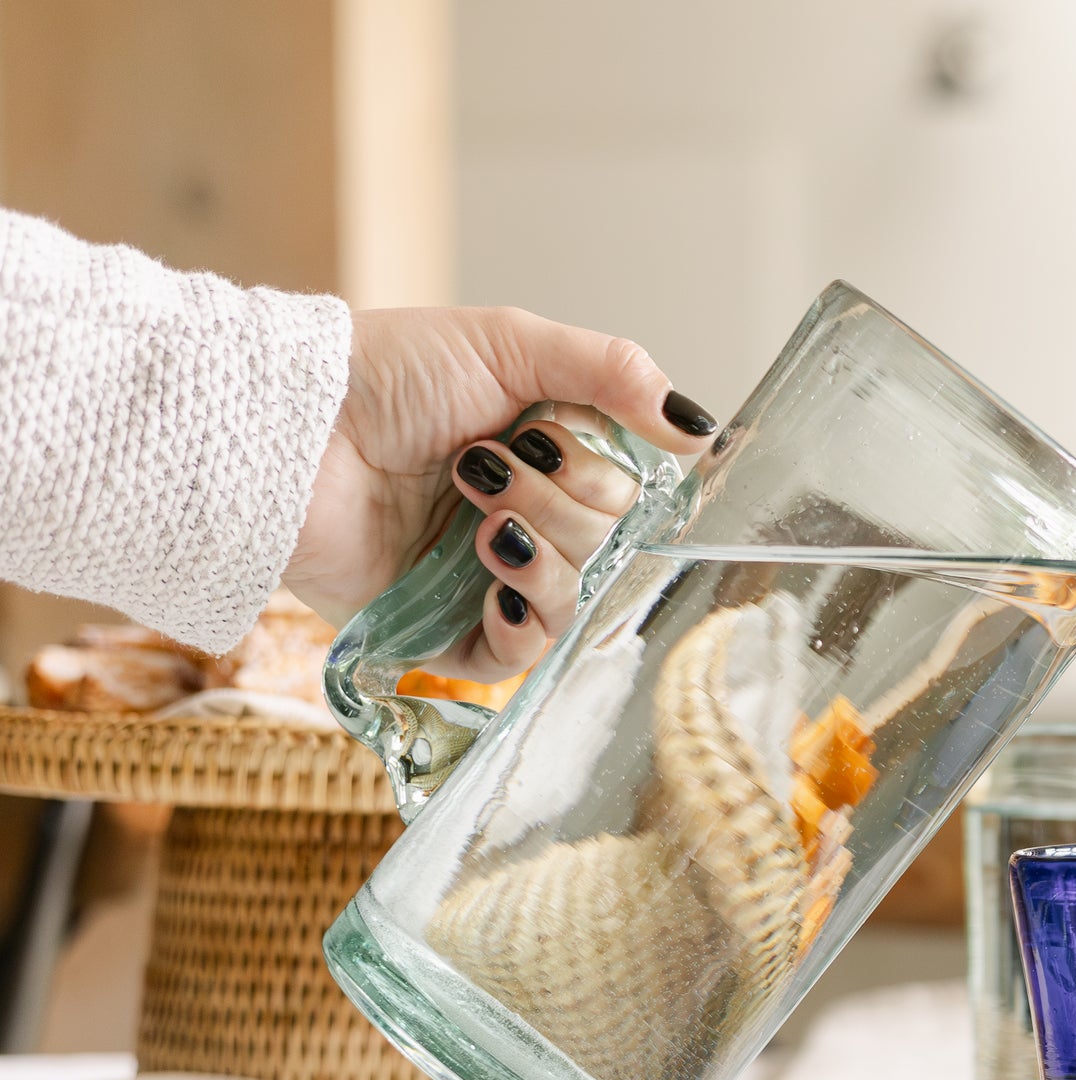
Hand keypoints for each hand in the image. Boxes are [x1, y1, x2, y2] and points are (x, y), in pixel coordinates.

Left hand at [283, 306, 717, 679]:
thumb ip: (614, 374)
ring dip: (538, 544)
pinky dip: (524, 616)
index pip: (630, 489)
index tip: (551, 431)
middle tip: (485, 463)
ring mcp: (491, 578)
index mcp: (546, 457)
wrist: (289, 432)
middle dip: (559, 498)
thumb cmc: (382, 376)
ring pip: (578, 593)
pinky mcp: (449, 631)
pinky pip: (526, 653)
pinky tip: (494, 573)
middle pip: (611, 539)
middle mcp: (527, 519)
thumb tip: (701, 430)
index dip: (604, 468)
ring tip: (476, 510)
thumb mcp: (510, 345)